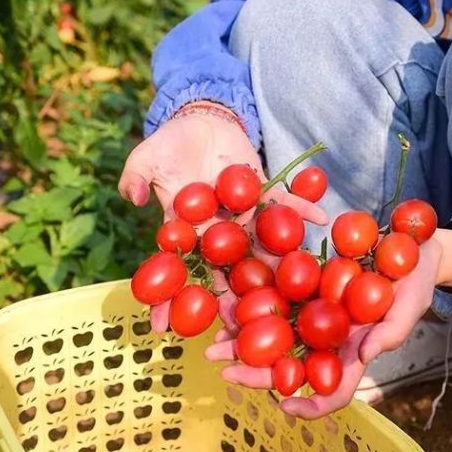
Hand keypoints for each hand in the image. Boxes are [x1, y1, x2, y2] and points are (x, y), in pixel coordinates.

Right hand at [119, 105, 326, 330]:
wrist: (200, 122)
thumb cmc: (169, 144)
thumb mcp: (146, 157)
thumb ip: (136, 176)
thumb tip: (130, 196)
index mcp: (187, 228)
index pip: (178, 267)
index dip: (169, 297)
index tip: (162, 327)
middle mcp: (217, 229)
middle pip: (224, 268)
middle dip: (230, 299)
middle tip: (236, 329)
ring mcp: (242, 214)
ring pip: (259, 244)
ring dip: (274, 263)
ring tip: (291, 286)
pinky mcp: (262, 192)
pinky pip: (284, 204)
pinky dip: (301, 209)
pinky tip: (321, 218)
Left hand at [206, 237, 443, 418]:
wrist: (409, 250)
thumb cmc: (416, 285)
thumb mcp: (410, 308)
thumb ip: (389, 333)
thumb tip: (364, 355)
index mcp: (353, 356)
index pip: (333, 393)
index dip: (311, 406)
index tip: (284, 405)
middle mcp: (328, 343)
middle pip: (290, 369)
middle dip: (256, 375)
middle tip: (223, 372)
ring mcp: (314, 319)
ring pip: (274, 340)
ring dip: (243, 344)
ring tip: (213, 344)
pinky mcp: (305, 293)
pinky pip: (275, 303)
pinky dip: (251, 307)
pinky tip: (226, 302)